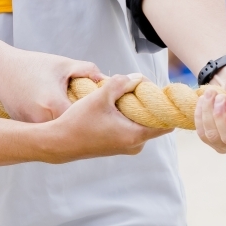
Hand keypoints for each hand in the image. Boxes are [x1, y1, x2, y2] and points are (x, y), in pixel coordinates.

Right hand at [0, 46, 104, 122]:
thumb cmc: (31, 64)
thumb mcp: (63, 64)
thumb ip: (88, 71)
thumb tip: (109, 81)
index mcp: (53, 106)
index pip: (87, 116)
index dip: (101, 112)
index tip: (112, 108)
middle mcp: (43, 123)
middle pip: (76, 128)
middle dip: (90, 121)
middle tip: (103, 113)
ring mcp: (34, 129)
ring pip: (64, 132)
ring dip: (76, 125)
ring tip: (88, 116)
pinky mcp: (30, 130)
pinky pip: (52, 130)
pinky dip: (62, 125)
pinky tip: (68, 117)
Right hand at [38, 74, 171, 163]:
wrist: (58, 143)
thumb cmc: (78, 121)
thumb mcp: (100, 97)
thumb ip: (120, 84)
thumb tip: (137, 78)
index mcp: (135, 136)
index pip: (166, 123)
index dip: (165, 106)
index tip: (157, 92)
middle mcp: (135, 145)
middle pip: (153, 121)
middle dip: (146, 104)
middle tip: (133, 87)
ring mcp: (126, 147)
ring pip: (140, 124)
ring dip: (134, 109)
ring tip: (118, 95)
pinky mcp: (117, 146)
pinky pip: (130, 128)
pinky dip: (126, 116)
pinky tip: (111, 106)